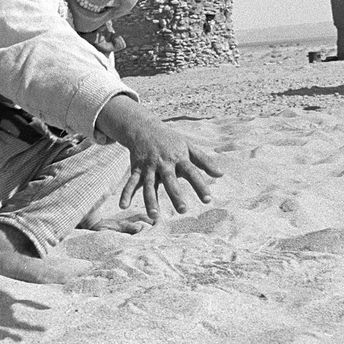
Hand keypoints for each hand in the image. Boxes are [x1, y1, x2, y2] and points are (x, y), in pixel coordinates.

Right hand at [95, 96, 224, 221]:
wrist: (144, 127)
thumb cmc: (170, 140)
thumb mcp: (189, 147)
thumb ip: (204, 161)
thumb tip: (221, 174)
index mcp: (179, 157)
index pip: (192, 172)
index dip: (200, 186)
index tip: (208, 199)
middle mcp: (163, 163)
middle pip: (170, 181)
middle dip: (175, 195)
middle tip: (183, 210)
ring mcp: (149, 166)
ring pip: (149, 185)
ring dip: (151, 200)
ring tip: (154, 216)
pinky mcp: (137, 169)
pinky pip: (131, 182)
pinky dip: (126, 193)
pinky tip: (123, 205)